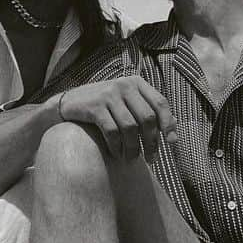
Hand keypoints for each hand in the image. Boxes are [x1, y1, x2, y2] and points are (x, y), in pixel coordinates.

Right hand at [58, 76, 177, 160]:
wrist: (68, 104)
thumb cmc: (103, 107)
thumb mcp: (127, 103)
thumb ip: (148, 112)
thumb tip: (174, 132)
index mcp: (136, 83)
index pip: (160, 103)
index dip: (168, 124)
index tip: (172, 142)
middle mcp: (124, 85)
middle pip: (147, 118)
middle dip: (151, 142)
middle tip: (151, 159)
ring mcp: (108, 94)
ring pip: (130, 127)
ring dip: (132, 148)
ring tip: (131, 159)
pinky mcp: (94, 106)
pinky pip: (112, 131)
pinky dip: (116, 146)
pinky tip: (116, 154)